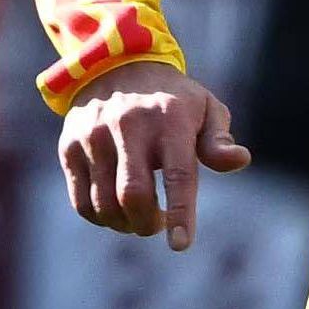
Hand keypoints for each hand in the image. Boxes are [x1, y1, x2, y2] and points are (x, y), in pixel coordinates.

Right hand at [60, 59, 246, 247]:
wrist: (114, 64)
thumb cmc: (172, 99)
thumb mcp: (205, 108)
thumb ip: (219, 139)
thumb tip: (239, 160)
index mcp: (169, 119)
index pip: (177, 175)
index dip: (181, 213)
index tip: (180, 244)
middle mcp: (128, 126)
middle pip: (132, 195)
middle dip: (147, 223)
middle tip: (158, 224)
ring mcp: (94, 136)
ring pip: (104, 204)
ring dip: (124, 224)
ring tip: (137, 217)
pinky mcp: (69, 146)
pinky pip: (82, 202)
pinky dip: (100, 218)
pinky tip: (114, 211)